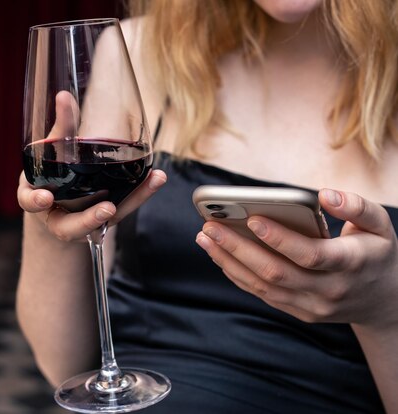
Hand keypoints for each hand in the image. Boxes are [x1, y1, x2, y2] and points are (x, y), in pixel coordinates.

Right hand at [17, 90, 166, 241]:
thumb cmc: (50, 176)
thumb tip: (64, 95)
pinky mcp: (107, 218)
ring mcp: (85, 222)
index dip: (35, 201)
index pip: (30, 202)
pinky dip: (141, 194)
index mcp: (36, 200)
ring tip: (149, 183)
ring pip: (103, 224)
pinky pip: (124, 208)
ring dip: (128, 204)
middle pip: (69, 228)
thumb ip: (60, 129)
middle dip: (87, 220)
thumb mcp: (50, 153)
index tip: (44, 198)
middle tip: (107, 209)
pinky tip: (157, 178)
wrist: (58, 204)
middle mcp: (58, 219)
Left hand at [196, 188, 397, 328]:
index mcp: (349, 264)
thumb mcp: (380, 225)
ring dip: (229, 262)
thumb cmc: (375, 252)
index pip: (309, 254)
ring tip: (205, 238)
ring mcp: (312, 305)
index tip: (252, 219)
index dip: (279, 238)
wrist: (382, 301)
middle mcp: (329, 289)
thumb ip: (356, 206)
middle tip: (209, 227)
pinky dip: (238, 275)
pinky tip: (219, 255)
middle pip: (275, 272)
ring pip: (263, 286)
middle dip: (237, 248)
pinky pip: (263, 294)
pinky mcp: (299, 311)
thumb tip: (324, 194)